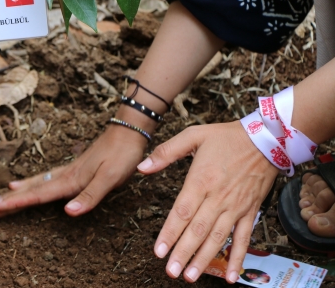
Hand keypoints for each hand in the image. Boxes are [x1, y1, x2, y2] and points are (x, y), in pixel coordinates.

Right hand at [0, 125, 146, 218]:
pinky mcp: (72, 170)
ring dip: (15, 194)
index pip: (38, 195)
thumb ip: (89, 196)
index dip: (16, 203)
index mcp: (70, 180)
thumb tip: (68, 212)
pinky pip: (43, 180)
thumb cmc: (121, 156)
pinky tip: (23, 184)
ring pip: (34, 185)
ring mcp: (66, 172)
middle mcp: (64, 176)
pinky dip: (29, 184)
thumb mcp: (110, 178)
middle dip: (8, 202)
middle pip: (30, 191)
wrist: (127, 132)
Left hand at [137, 121, 278, 283]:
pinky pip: (244, 239)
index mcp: (201, 180)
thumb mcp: (193, 136)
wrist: (267, 138)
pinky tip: (232, 276)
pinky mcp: (250, 211)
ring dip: (204, 259)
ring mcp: (235, 207)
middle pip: (198, 230)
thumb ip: (165, 152)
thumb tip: (142, 167)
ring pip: (218, 238)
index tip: (159, 251)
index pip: (181, 212)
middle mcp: (218, 197)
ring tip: (190, 276)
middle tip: (171, 271)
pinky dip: (238, 258)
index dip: (169, 233)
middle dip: (183, 252)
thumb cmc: (227, 137)